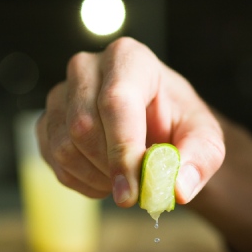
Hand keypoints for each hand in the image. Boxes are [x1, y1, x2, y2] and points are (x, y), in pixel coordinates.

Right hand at [39, 36, 224, 207]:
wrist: (157, 127)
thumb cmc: (179, 125)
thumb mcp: (206, 140)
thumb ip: (199, 161)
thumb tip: (178, 189)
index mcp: (129, 58)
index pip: (116, 102)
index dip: (122, 151)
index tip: (133, 193)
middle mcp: (86, 67)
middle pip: (84, 126)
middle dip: (111, 168)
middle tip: (138, 189)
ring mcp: (60, 94)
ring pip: (64, 147)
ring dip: (97, 178)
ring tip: (126, 178)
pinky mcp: (46, 121)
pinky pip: (53, 161)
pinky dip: (82, 182)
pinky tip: (106, 178)